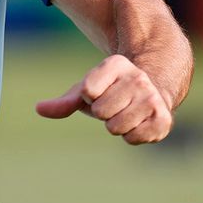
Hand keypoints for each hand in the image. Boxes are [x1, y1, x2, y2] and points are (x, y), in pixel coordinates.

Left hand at [35, 54, 173, 144]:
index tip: (99, 91)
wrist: (153, 92)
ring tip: (126, 113)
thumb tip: (38, 109)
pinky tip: (138, 123)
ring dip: (116, 125)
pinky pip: (132, 139)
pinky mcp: (164, 120)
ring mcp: (153, 98)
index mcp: (116, 64)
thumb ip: (64, 102)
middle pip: (101, 111)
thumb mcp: (87, 91)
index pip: (87, 91)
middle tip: (115, 104)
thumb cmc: (111, 91)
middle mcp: (138, 78)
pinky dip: (131, 136)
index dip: (88, 97)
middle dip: (103, 113)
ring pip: (115, 127)